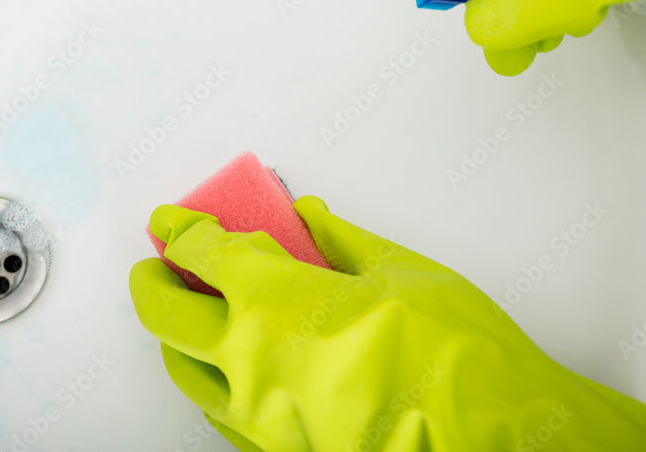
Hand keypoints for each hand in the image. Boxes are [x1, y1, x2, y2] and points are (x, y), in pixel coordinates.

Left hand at [130, 196, 645, 450]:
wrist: (492, 436)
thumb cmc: (453, 355)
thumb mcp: (401, 272)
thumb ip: (341, 241)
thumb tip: (311, 217)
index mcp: (274, 302)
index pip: (202, 253)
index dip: (181, 230)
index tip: (175, 221)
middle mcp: (249, 359)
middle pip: (164, 314)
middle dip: (153, 281)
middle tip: (160, 265)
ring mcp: (256, 413)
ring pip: (182, 371)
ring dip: (175, 337)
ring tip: (190, 317)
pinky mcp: (274, 450)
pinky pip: (218, 414)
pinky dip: (212, 383)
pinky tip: (230, 371)